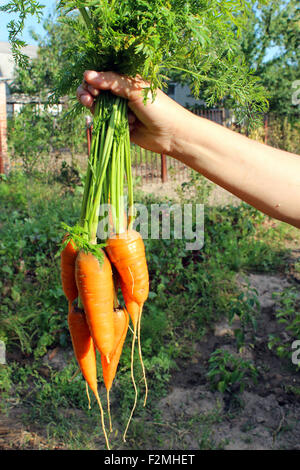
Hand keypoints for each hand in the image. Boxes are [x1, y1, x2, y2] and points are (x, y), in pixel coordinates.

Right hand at [76, 70, 192, 155]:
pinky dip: (113, 124)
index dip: (91, 81)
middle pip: (94, 91)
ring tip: (108, 113)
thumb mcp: (135, 90)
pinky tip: (129, 125)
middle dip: (88, 95)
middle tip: (88, 100)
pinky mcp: (120, 126)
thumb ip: (111, 82)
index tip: (91, 88)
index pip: (100, 76)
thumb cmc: (159, 108)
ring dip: (100, 111)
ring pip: (98, 108)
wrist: (172, 134)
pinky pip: (107, 124)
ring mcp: (120, 110)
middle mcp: (121, 94)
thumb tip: (87, 75)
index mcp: (126, 80)